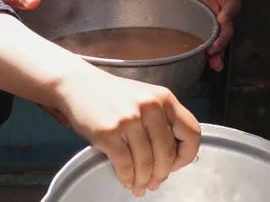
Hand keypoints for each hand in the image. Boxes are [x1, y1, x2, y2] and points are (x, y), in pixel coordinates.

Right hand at [52, 70, 201, 195]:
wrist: (77, 84)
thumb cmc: (112, 94)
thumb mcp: (145, 97)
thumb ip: (161, 120)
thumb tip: (171, 158)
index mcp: (165, 98)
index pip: (192, 132)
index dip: (187, 155)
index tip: (176, 165)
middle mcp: (151, 107)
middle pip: (167, 153)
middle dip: (161, 174)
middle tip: (154, 183)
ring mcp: (129, 119)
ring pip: (146, 163)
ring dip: (143, 180)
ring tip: (139, 186)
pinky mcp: (109, 132)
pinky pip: (125, 165)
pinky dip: (127, 177)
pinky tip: (126, 180)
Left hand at [171, 0, 238, 70]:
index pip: (232, 4)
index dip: (229, 11)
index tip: (222, 18)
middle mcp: (223, 12)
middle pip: (228, 27)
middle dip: (222, 38)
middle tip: (213, 46)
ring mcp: (216, 26)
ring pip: (223, 40)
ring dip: (219, 51)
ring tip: (212, 61)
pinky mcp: (208, 35)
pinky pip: (215, 48)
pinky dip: (215, 57)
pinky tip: (211, 65)